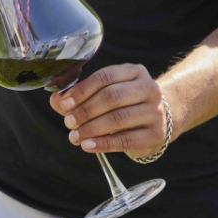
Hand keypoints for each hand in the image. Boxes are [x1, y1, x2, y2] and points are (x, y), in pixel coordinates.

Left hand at [49, 64, 168, 158]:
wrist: (161, 120)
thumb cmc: (126, 104)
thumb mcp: (106, 94)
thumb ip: (80, 97)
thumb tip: (55, 100)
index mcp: (134, 72)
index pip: (105, 77)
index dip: (82, 90)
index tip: (65, 104)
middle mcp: (149, 88)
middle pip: (112, 97)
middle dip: (85, 111)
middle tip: (68, 122)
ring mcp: (155, 111)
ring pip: (118, 118)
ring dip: (91, 128)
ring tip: (74, 136)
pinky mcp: (155, 134)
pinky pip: (126, 139)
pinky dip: (103, 144)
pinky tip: (88, 145)